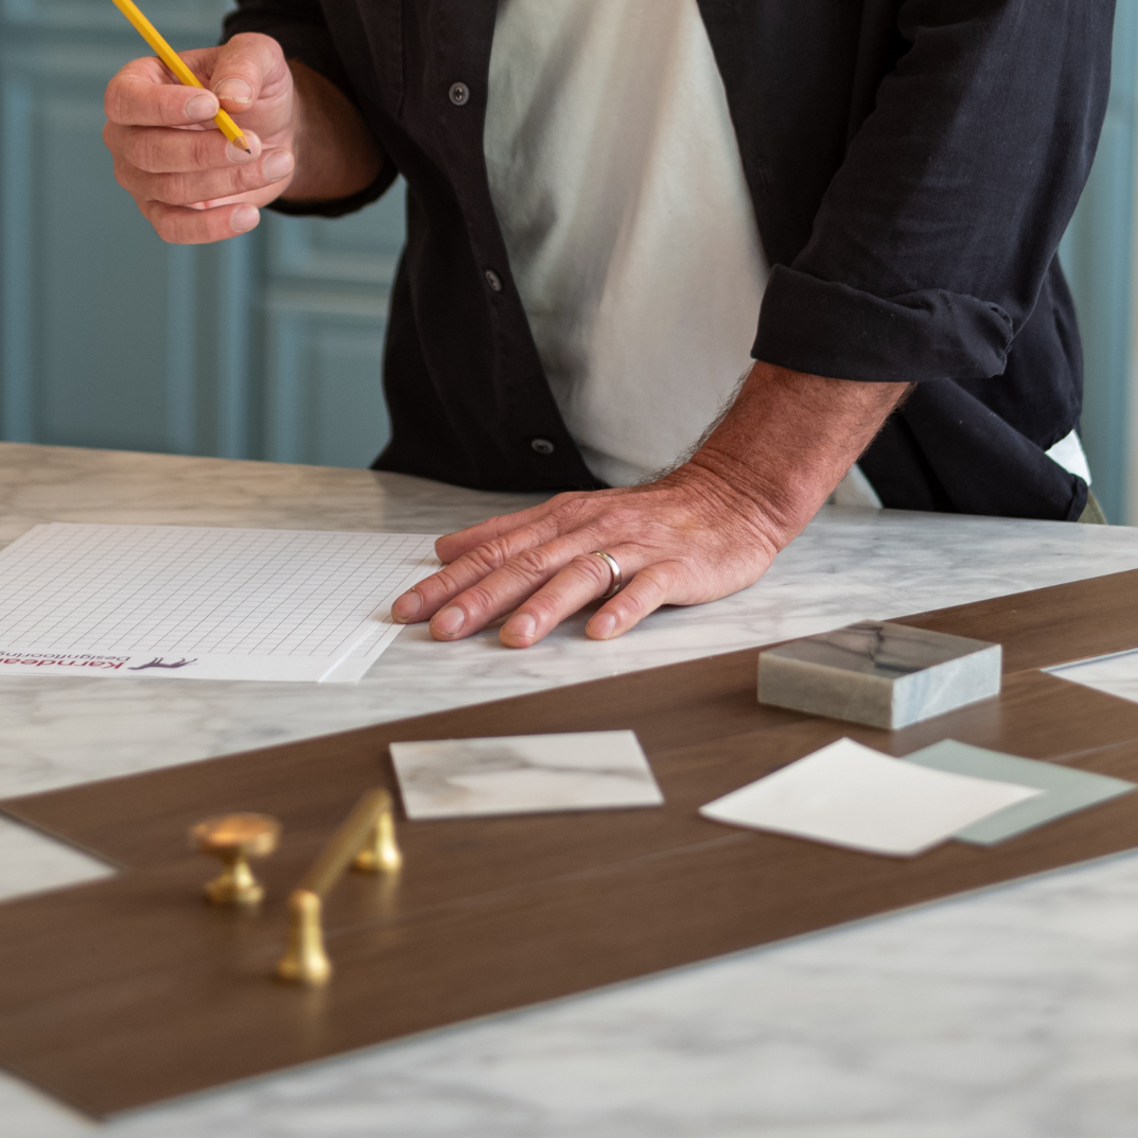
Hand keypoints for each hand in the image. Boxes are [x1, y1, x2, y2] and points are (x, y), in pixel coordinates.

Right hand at [102, 33, 384, 243]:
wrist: (271, 134)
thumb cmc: (251, 89)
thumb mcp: (259, 58)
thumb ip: (245, 64)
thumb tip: (231, 95)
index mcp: (137, 86)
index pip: (125, 100)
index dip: (163, 106)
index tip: (212, 106)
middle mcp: (128, 135)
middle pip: (148, 151)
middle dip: (206, 151)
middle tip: (254, 144)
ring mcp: (141, 179)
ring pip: (172, 189)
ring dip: (229, 180)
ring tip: (276, 163)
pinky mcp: (164, 213)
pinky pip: (175, 229)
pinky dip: (214, 225)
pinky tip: (249, 214)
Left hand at [391, 364, 909, 646]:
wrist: (728, 499)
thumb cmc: (646, 517)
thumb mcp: (570, 517)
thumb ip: (508, 534)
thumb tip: (446, 548)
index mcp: (561, 521)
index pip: (495, 552)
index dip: (450, 581)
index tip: (410, 608)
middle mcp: (590, 531)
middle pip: (527, 565)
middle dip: (480, 597)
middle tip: (441, 627)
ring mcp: (633, 549)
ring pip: (581, 576)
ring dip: (544, 607)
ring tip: (512, 638)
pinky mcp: (674, 568)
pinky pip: (646, 590)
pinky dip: (622, 609)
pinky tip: (600, 632)